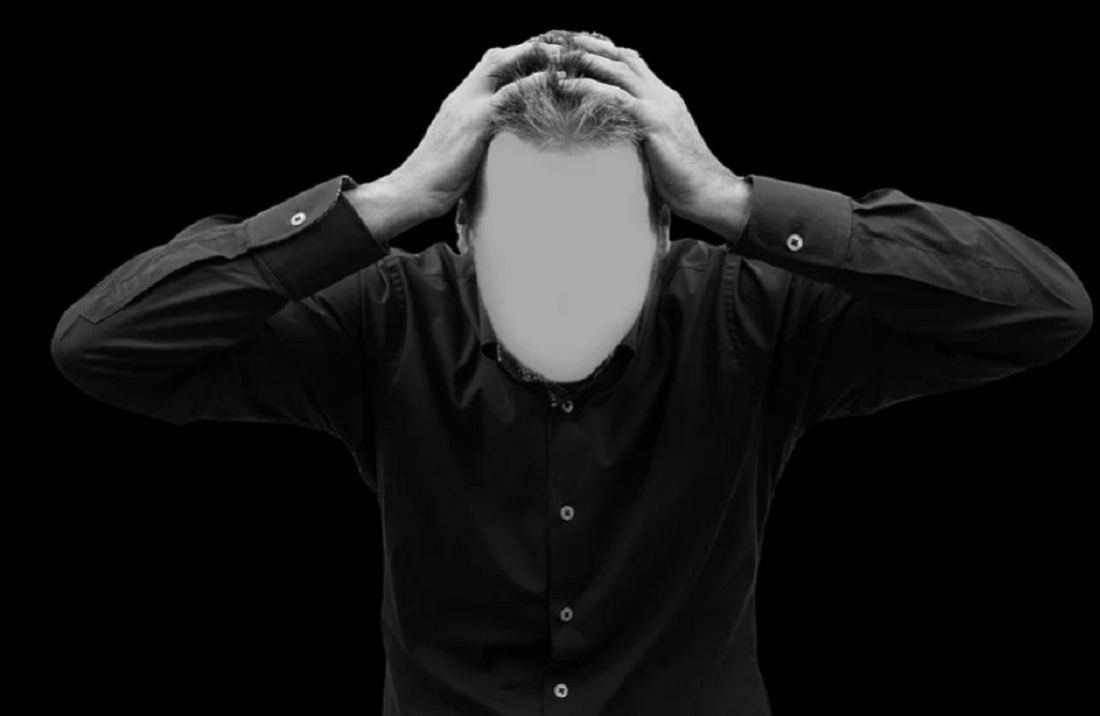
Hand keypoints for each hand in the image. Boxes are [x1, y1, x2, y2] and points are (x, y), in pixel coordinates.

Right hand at [388, 40, 563, 219]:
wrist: (415, 191)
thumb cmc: (440, 179)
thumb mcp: (464, 150)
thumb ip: (482, 137)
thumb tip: (503, 142)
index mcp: (459, 101)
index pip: (488, 66)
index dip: (516, 58)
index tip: (543, 58)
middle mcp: (462, 96)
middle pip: (495, 58)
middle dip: (528, 50)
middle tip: (560, 51)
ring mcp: (466, 106)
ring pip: (500, 66)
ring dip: (533, 58)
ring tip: (563, 58)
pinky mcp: (473, 122)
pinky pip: (505, 96)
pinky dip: (530, 84)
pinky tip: (552, 81)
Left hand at [548, 34, 742, 226]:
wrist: (708, 191)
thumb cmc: (683, 179)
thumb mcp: (660, 148)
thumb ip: (642, 134)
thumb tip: (620, 137)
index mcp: (665, 98)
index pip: (634, 63)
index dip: (606, 52)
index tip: (579, 47)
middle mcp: (663, 95)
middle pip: (623, 58)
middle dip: (591, 46)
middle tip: (560, 40)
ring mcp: (659, 105)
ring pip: (618, 70)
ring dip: (586, 60)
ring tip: (556, 57)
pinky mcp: (653, 122)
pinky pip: (616, 98)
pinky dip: (589, 88)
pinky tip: (567, 87)